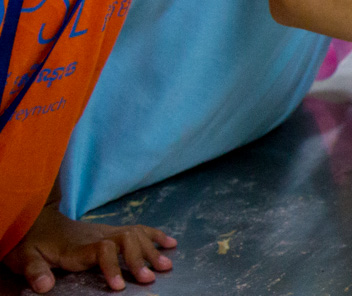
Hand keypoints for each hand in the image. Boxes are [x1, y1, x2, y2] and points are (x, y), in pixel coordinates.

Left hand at [3, 206, 174, 292]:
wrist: (37, 221)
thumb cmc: (32, 243)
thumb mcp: (25, 258)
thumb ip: (35, 271)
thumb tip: (45, 286)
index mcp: (78, 246)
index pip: (103, 250)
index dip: (113, 266)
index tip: (120, 286)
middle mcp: (97, 235)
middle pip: (126, 240)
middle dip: (140, 258)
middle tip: (149, 279)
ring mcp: (106, 231)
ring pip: (135, 234)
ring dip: (152, 249)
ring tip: (166, 266)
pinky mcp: (111, 230)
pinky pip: (137, 229)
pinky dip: (155, 235)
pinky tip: (170, 243)